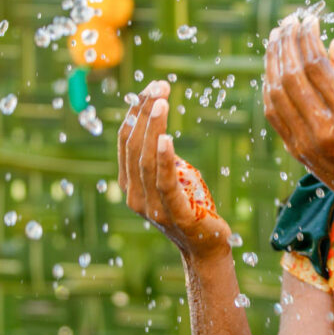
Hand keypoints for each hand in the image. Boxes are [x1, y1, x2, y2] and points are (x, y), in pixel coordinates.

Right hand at [118, 80, 232, 261]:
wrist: (206, 248)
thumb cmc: (192, 210)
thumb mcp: (172, 181)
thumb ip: (161, 162)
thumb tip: (159, 131)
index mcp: (131, 185)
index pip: (126, 142)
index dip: (135, 112)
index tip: (151, 87)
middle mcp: (135, 196)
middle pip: (134, 146)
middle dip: (144, 112)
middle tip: (159, 86)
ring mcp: (153, 207)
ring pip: (146, 160)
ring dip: (153, 128)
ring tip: (161, 102)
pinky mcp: (175, 213)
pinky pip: (166, 182)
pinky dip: (165, 158)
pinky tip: (168, 138)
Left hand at [263, 16, 333, 210]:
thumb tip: (332, 44)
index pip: (316, 64)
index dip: (308, 37)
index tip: (310, 20)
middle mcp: (325, 128)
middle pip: (292, 74)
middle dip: (287, 41)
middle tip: (289, 21)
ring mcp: (306, 140)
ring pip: (276, 91)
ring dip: (273, 59)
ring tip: (277, 36)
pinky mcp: (295, 148)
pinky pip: (273, 111)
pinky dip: (269, 84)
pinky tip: (274, 66)